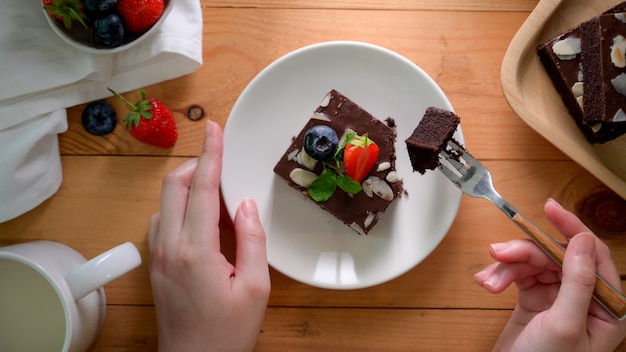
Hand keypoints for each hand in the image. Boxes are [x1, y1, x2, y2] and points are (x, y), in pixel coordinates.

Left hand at [148, 121, 270, 351]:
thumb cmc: (228, 332)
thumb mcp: (255, 288)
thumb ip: (251, 240)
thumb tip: (244, 205)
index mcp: (196, 250)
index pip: (200, 189)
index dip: (210, 155)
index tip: (213, 129)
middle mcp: (169, 247)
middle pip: (171, 186)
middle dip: (194, 164)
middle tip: (219, 160)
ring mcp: (158, 256)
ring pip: (163, 202)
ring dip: (186, 187)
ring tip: (216, 195)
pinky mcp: (155, 266)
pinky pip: (161, 222)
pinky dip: (179, 208)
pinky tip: (200, 220)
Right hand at [474, 198, 625, 350]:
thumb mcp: (565, 324)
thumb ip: (578, 281)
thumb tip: (582, 240)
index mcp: (606, 306)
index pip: (593, 254)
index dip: (572, 229)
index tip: (549, 208)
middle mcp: (584, 298)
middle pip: (555, 255)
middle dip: (525, 253)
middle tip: (498, 254)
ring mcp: (558, 298)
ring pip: (532, 263)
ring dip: (507, 268)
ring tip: (488, 281)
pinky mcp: (534, 300)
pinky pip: (518, 275)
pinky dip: (500, 277)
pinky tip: (488, 285)